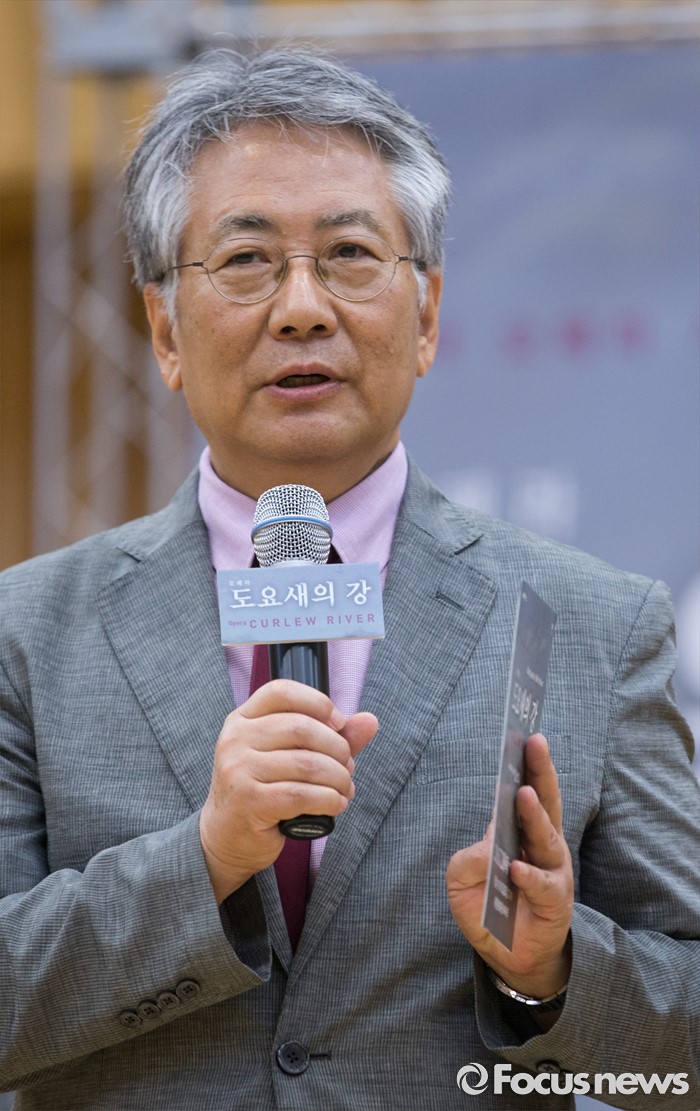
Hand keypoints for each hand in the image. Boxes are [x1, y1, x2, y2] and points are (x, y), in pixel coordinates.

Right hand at [200, 678, 377, 902]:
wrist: (226, 837)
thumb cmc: (262, 791)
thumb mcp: (288, 756)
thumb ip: (329, 737)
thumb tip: (370, 720)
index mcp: (243, 719)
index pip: (282, 692)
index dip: (317, 702)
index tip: (338, 724)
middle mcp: (236, 739)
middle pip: (301, 728)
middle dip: (337, 748)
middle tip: (348, 767)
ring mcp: (238, 769)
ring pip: (306, 764)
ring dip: (338, 778)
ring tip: (346, 788)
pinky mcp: (248, 801)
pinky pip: (301, 795)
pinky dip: (328, 799)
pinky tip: (336, 804)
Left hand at [445, 734, 572, 998]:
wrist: (509, 955)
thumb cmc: (488, 906)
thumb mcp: (461, 881)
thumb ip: (467, 860)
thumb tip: (487, 851)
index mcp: (520, 830)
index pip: (526, 787)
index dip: (527, 761)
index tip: (524, 731)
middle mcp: (541, 844)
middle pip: (545, 800)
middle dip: (540, 770)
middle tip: (534, 742)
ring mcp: (551, 871)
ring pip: (546, 838)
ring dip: (535, 816)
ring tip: (523, 795)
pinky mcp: (554, 903)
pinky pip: (542, 886)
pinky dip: (529, 876)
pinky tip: (517, 868)